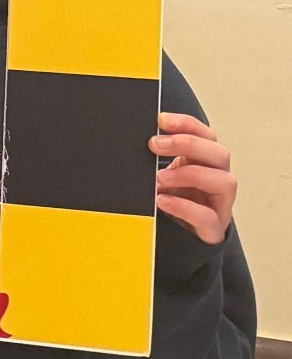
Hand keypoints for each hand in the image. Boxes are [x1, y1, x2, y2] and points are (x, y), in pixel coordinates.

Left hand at [152, 113, 236, 244]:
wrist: (184, 239)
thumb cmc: (176, 201)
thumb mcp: (166, 176)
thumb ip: (157, 161)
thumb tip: (134, 144)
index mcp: (205, 163)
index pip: (207, 136)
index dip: (188, 124)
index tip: (161, 119)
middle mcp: (218, 179)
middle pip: (219, 153)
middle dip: (187, 144)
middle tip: (155, 144)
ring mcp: (220, 203)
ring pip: (224, 182)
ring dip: (190, 175)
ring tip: (159, 177)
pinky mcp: (214, 227)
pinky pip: (207, 216)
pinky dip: (184, 207)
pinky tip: (163, 201)